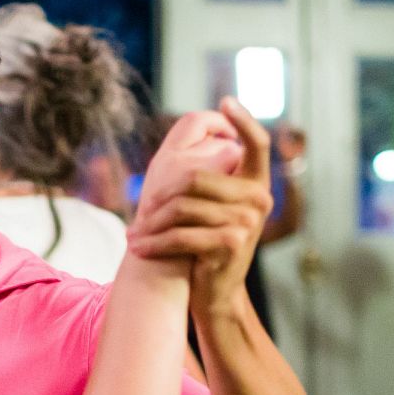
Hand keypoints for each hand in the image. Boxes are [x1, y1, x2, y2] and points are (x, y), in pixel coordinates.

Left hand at [129, 98, 272, 305]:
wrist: (216, 293)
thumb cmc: (207, 244)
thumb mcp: (212, 207)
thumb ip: (211, 173)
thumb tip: (203, 129)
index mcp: (257, 183)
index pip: (257, 143)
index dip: (244, 120)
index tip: (226, 100)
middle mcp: (259, 198)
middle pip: (195, 175)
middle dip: (160, 193)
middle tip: (140, 209)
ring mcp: (246, 221)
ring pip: (182, 207)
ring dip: (151, 223)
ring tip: (134, 233)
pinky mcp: (229, 244)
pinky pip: (180, 235)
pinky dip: (154, 243)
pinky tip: (138, 249)